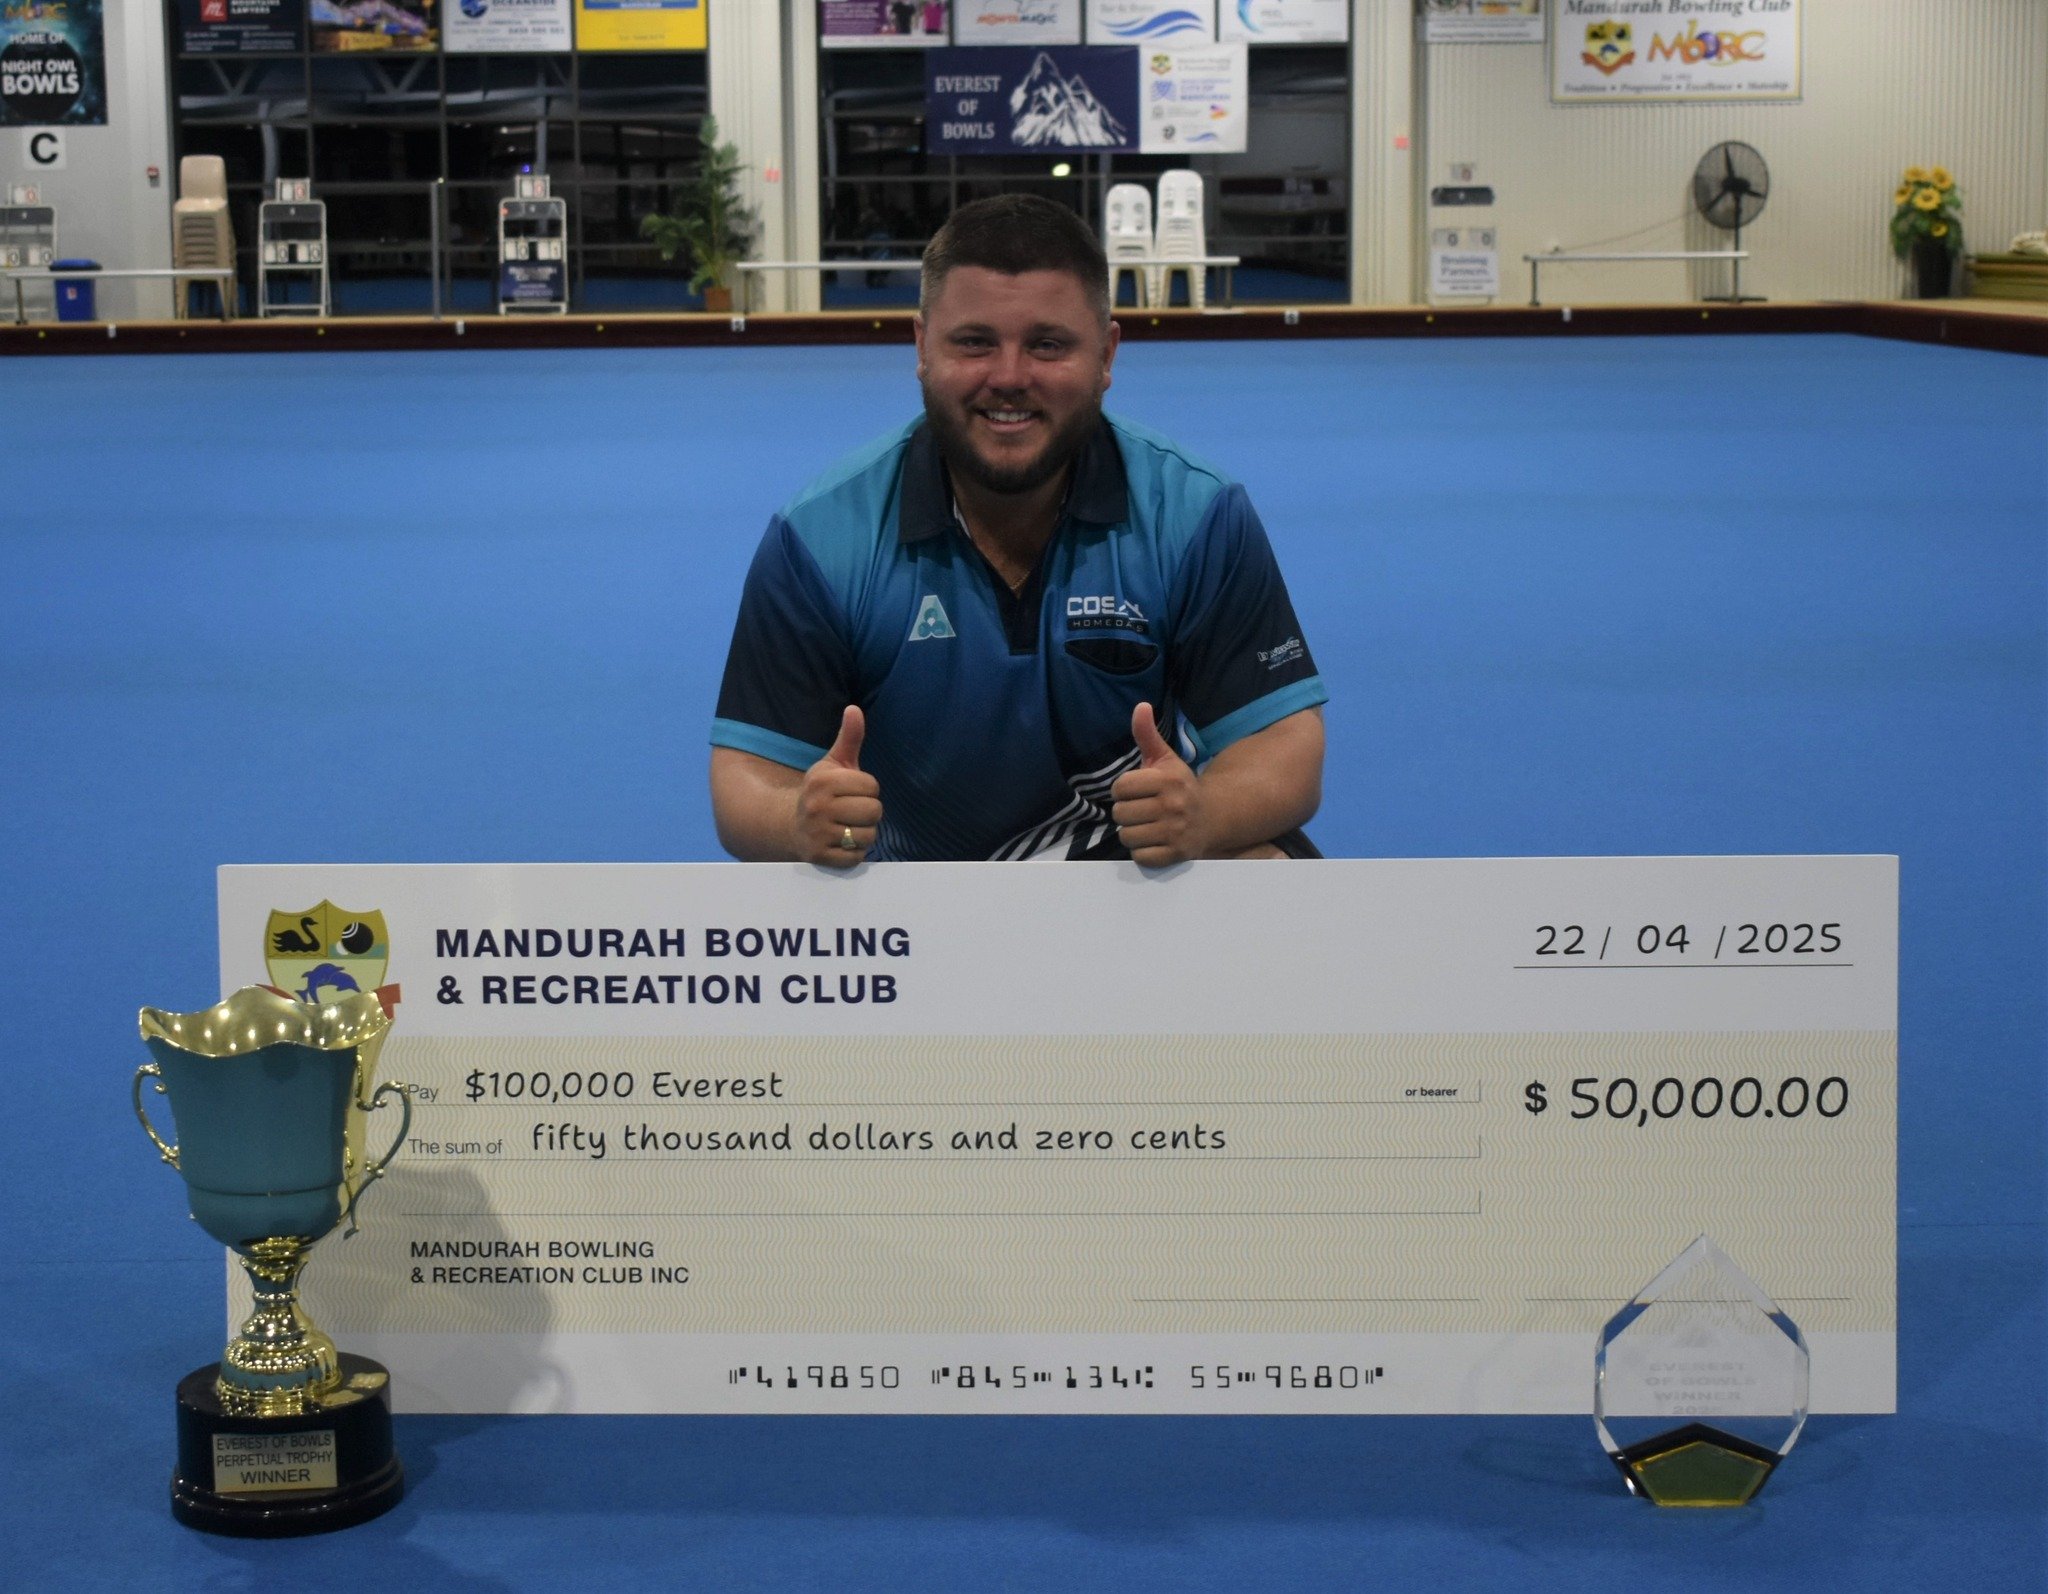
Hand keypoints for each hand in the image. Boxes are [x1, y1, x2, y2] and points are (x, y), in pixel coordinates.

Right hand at [795, 706, 882, 866]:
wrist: (790, 824)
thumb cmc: (822, 792)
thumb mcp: (833, 763)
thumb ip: (849, 738)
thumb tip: (855, 709)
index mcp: (823, 780)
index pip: (872, 787)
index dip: (867, 790)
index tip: (851, 792)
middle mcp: (817, 806)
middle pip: (873, 811)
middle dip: (868, 812)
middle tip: (852, 811)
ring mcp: (817, 833)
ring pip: (868, 836)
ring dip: (863, 833)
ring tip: (847, 827)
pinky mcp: (819, 857)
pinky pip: (856, 857)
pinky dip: (854, 852)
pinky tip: (841, 843)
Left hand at [1110, 702, 1204, 865]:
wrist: (1213, 817)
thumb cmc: (1180, 786)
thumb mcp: (1165, 758)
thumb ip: (1148, 734)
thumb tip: (1140, 706)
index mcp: (1167, 779)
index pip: (1120, 787)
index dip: (1122, 790)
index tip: (1134, 791)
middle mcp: (1173, 805)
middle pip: (1120, 813)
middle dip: (1125, 813)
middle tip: (1141, 811)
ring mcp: (1176, 831)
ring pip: (1127, 837)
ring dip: (1131, 833)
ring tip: (1146, 826)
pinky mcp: (1177, 854)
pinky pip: (1140, 857)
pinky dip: (1142, 852)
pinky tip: (1154, 841)